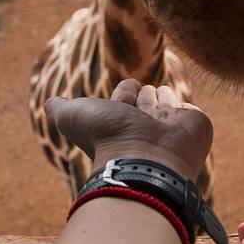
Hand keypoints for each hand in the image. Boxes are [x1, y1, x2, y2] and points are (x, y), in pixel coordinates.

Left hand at [45, 79, 211, 181]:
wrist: (146, 157)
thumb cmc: (108, 137)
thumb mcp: (73, 117)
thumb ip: (60, 108)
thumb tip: (49, 103)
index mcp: (118, 124)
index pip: (123, 101)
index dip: (124, 93)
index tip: (127, 87)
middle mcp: (143, 128)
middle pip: (144, 105)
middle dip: (142, 97)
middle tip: (141, 89)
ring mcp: (169, 129)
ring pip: (165, 108)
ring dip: (162, 99)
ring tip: (159, 93)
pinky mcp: (194, 127)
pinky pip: (190, 114)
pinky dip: (186, 109)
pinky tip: (182, 106)